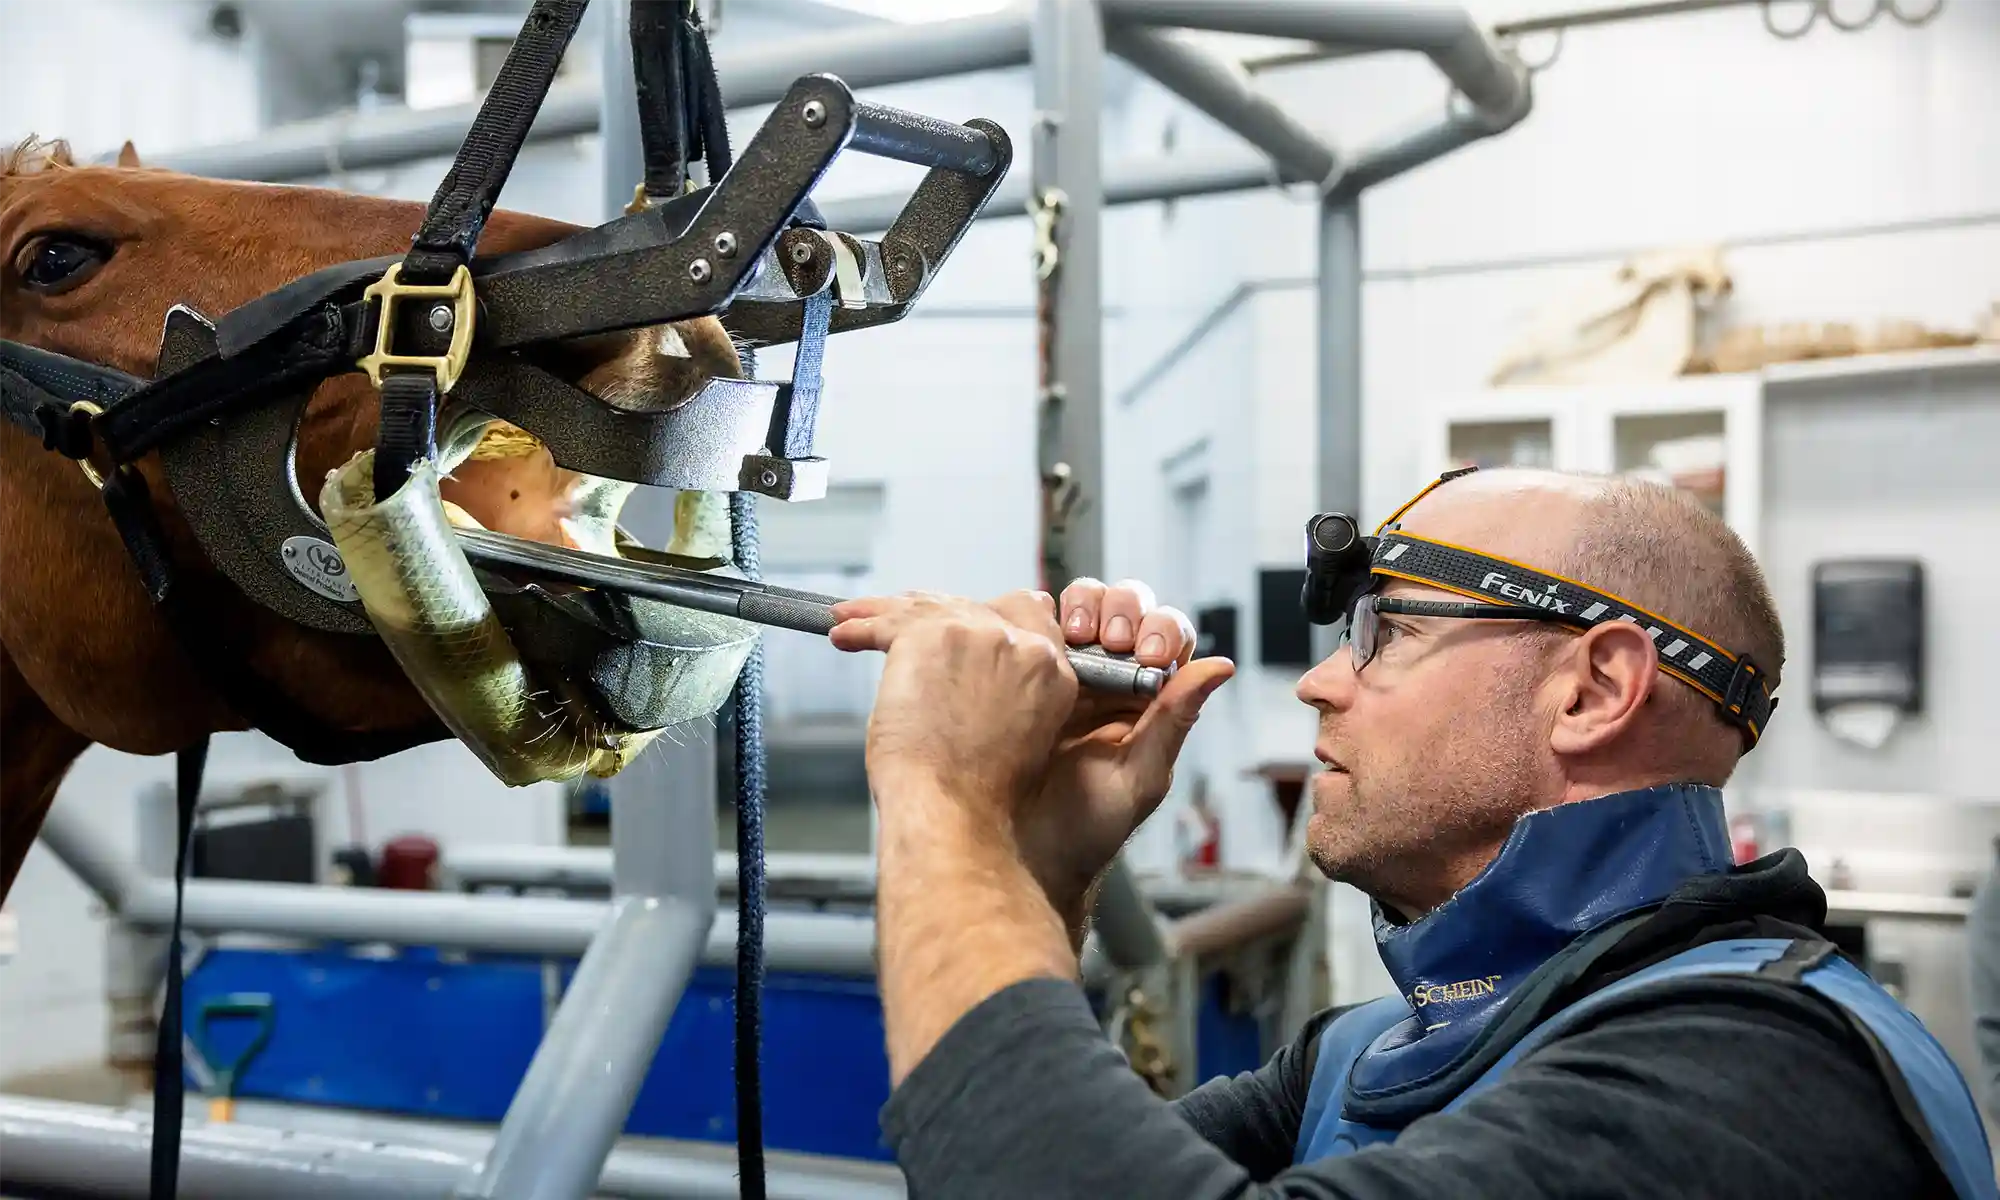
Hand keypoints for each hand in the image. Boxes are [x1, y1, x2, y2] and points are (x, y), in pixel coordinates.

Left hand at [830, 589, 1079, 824]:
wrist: (953, 809)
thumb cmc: (979, 795)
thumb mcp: (1025, 737)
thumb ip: (1010, 693)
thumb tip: (973, 678)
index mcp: (1051, 671)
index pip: (1026, 615)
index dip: (990, 620)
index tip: (963, 628)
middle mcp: (1022, 645)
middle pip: (978, 604)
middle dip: (942, 612)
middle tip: (909, 623)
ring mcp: (978, 636)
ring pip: (929, 606)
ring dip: (891, 612)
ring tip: (858, 621)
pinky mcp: (931, 636)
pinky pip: (889, 619)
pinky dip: (862, 624)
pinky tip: (845, 634)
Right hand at [1031, 578, 1234, 924]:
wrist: (1020, 854)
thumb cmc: (1087, 829)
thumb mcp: (1139, 778)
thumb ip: (1175, 721)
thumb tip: (1222, 667)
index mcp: (1149, 698)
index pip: (1169, 637)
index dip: (1162, 630)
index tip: (1150, 652)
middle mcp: (1109, 676)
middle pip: (1126, 608)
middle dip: (1122, 610)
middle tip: (1111, 638)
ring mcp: (1062, 669)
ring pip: (1081, 607)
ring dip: (1083, 606)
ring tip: (1074, 634)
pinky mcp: (1019, 670)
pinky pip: (1031, 627)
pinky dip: (1036, 618)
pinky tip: (1037, 637)